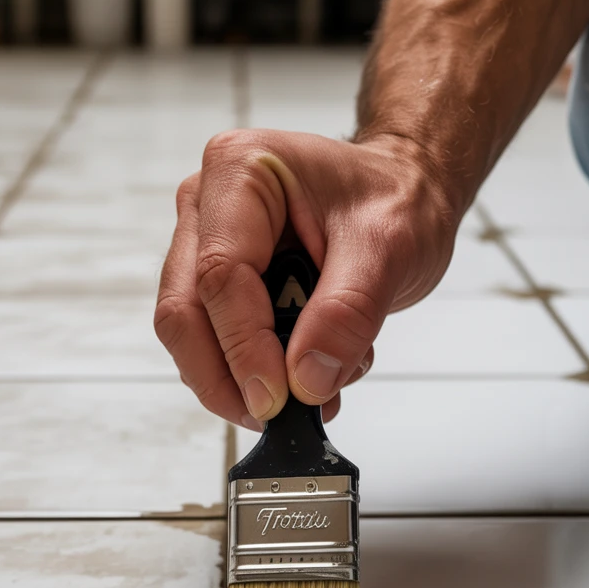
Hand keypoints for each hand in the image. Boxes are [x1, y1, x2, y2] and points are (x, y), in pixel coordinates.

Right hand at [154, 129, 455, 428]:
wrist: (403, 197)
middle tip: (274, 415)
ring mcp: (205, 248)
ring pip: (191, 338)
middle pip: (185, 312)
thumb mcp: (390, 247)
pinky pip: (216, 347)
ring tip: (313, 388)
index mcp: (240, 171)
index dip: (243, 347)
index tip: (276, 398)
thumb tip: (306, 379)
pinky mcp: (217, 288)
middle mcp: (207, 206)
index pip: (220, 276)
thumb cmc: (395, 197)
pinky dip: (254, 377)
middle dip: (226, 377)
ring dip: (242, 381)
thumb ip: (347, 312)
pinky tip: (306, 376)